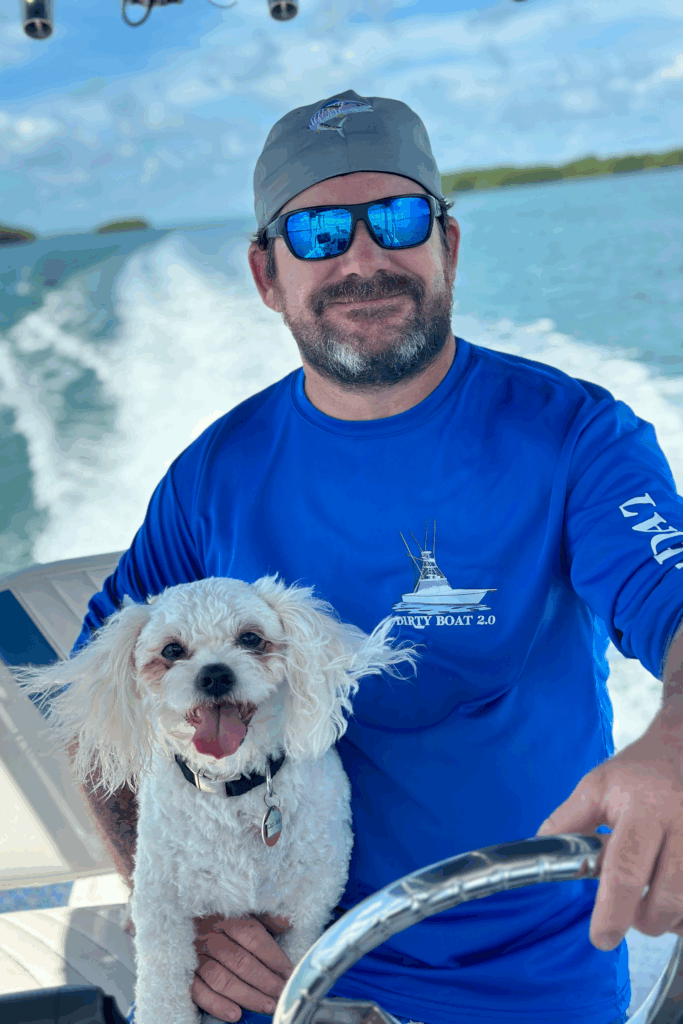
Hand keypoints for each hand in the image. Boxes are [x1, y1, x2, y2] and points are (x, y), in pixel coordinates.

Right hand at [191, 912, 293, 1020]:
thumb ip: (265, 917)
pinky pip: (198, 993)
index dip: (273, 957)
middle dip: (264, 981)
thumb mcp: (242, 910)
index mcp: (226, 918)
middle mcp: (209, 936)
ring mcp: (195, 956)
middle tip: (281, 993)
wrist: (178, 921)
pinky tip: (235, 1014)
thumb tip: (286, 923)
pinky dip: (217, 1005)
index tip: (289, 973)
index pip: (253, 937)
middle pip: (240, 961)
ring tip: (267, 1006)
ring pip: (221, 979)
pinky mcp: (185, 975)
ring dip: (247, 995)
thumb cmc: (219, 919)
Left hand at [536, 716, 682, 952]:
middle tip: (626, 915)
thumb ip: (569, 821)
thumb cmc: (638, 773)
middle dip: (642, 920)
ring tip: (651, 901)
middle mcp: (682, 826)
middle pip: (666, 898)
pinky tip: (672, 897)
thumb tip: (541, 851)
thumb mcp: (597, 786)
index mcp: (645, 809)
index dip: (613, 909)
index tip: (601, 936)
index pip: (627, 868)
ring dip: (667, 918)